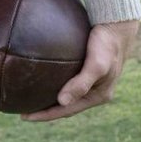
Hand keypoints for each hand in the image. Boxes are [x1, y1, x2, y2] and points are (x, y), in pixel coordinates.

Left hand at [21, 18, 138, 122]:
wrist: (117, 24)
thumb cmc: (107, 44)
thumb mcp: (96, 65)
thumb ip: (81, 84)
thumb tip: (62, 102)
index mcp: (98, 96)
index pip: (66, 111)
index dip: (45, 115)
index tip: (24, 116)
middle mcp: (95, 91)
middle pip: (66, 105)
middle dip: (45, 110)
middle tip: (23, 110)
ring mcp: (92, 80)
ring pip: (66, 93)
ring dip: (50, 97)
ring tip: (30, 97)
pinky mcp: (87, 67)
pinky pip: (67, 78)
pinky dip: (54, 81)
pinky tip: (42, 75)